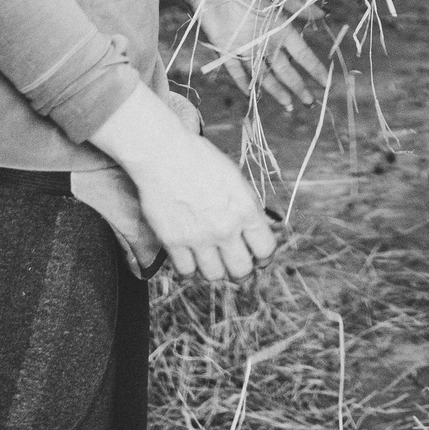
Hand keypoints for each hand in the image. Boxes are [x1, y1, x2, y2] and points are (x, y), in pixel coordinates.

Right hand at [89, 88, 278, 282]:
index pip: (266, 250)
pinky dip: (190, 268)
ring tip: (212, 259)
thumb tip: (258, 230)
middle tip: (235, 264)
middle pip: (242, 271)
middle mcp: (225, 228)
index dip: (263, 257)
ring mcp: (198, 238)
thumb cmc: (200, 160)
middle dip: (242, 271)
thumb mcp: (235, 180)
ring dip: (216, 270)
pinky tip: (190, 256)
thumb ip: (248, 208)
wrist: (163, 153)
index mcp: (245, 209)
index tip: (257, 256)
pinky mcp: (173, 242)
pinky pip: (187, 271)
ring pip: (215, 276)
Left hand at [186, 0, 330, 112]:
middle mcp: (266, 42)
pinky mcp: (227, 50)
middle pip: (285, 70)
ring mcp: (247, 48)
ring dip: (276, 91)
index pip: (302, 54)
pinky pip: (237, 71)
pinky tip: (251, 95)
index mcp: (281, 29)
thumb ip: (299, 6)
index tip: (326, 83)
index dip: (314, 68)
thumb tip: (324, 14)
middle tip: (310, 103)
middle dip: (299, 86)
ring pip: (264, 75)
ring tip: (288, 106)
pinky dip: (243, 82)